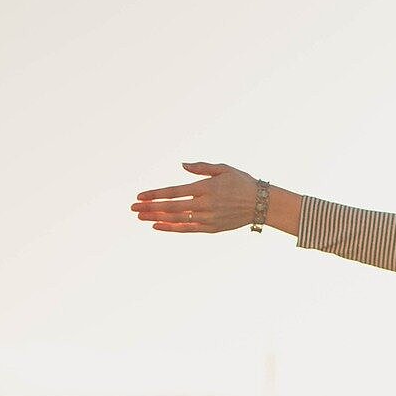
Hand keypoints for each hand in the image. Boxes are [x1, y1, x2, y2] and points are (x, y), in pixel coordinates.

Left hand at [130, 162, 259, 232]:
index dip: (155, 194)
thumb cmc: (242, 183)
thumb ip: (202, 167)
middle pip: (171, 207)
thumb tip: (182, 166)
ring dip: (157, 218)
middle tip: (133, 208)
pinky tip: (157, 226)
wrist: (262, 204)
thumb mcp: (224, 169)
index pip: (174, 192)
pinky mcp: (212, 228)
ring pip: (177, 219)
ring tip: (141, 217)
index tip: (140, 196)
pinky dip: (171, 228)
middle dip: (150, 208)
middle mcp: (205, 204)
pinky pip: (187, 229)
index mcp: (206, 188)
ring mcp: (208, 218)